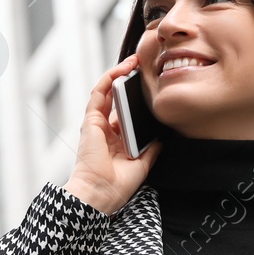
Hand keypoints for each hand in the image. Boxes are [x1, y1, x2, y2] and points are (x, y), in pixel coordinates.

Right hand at [63, 54, 162, 215]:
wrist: (101, 193)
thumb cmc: (117, 185)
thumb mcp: (143, 164)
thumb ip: (151, 148)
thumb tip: (162, 136)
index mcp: (115, 141)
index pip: (125, 112)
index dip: (135, 98)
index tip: (150, 87)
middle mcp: (105, 130)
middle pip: (116, 99)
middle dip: (129, 81)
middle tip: (144, 67)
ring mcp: (96, 124)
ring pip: (106, 92)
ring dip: (119, 73)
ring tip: (135, 60)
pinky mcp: (91, 121)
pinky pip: (99, 93)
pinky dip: (110, 78)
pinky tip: (123, 68)